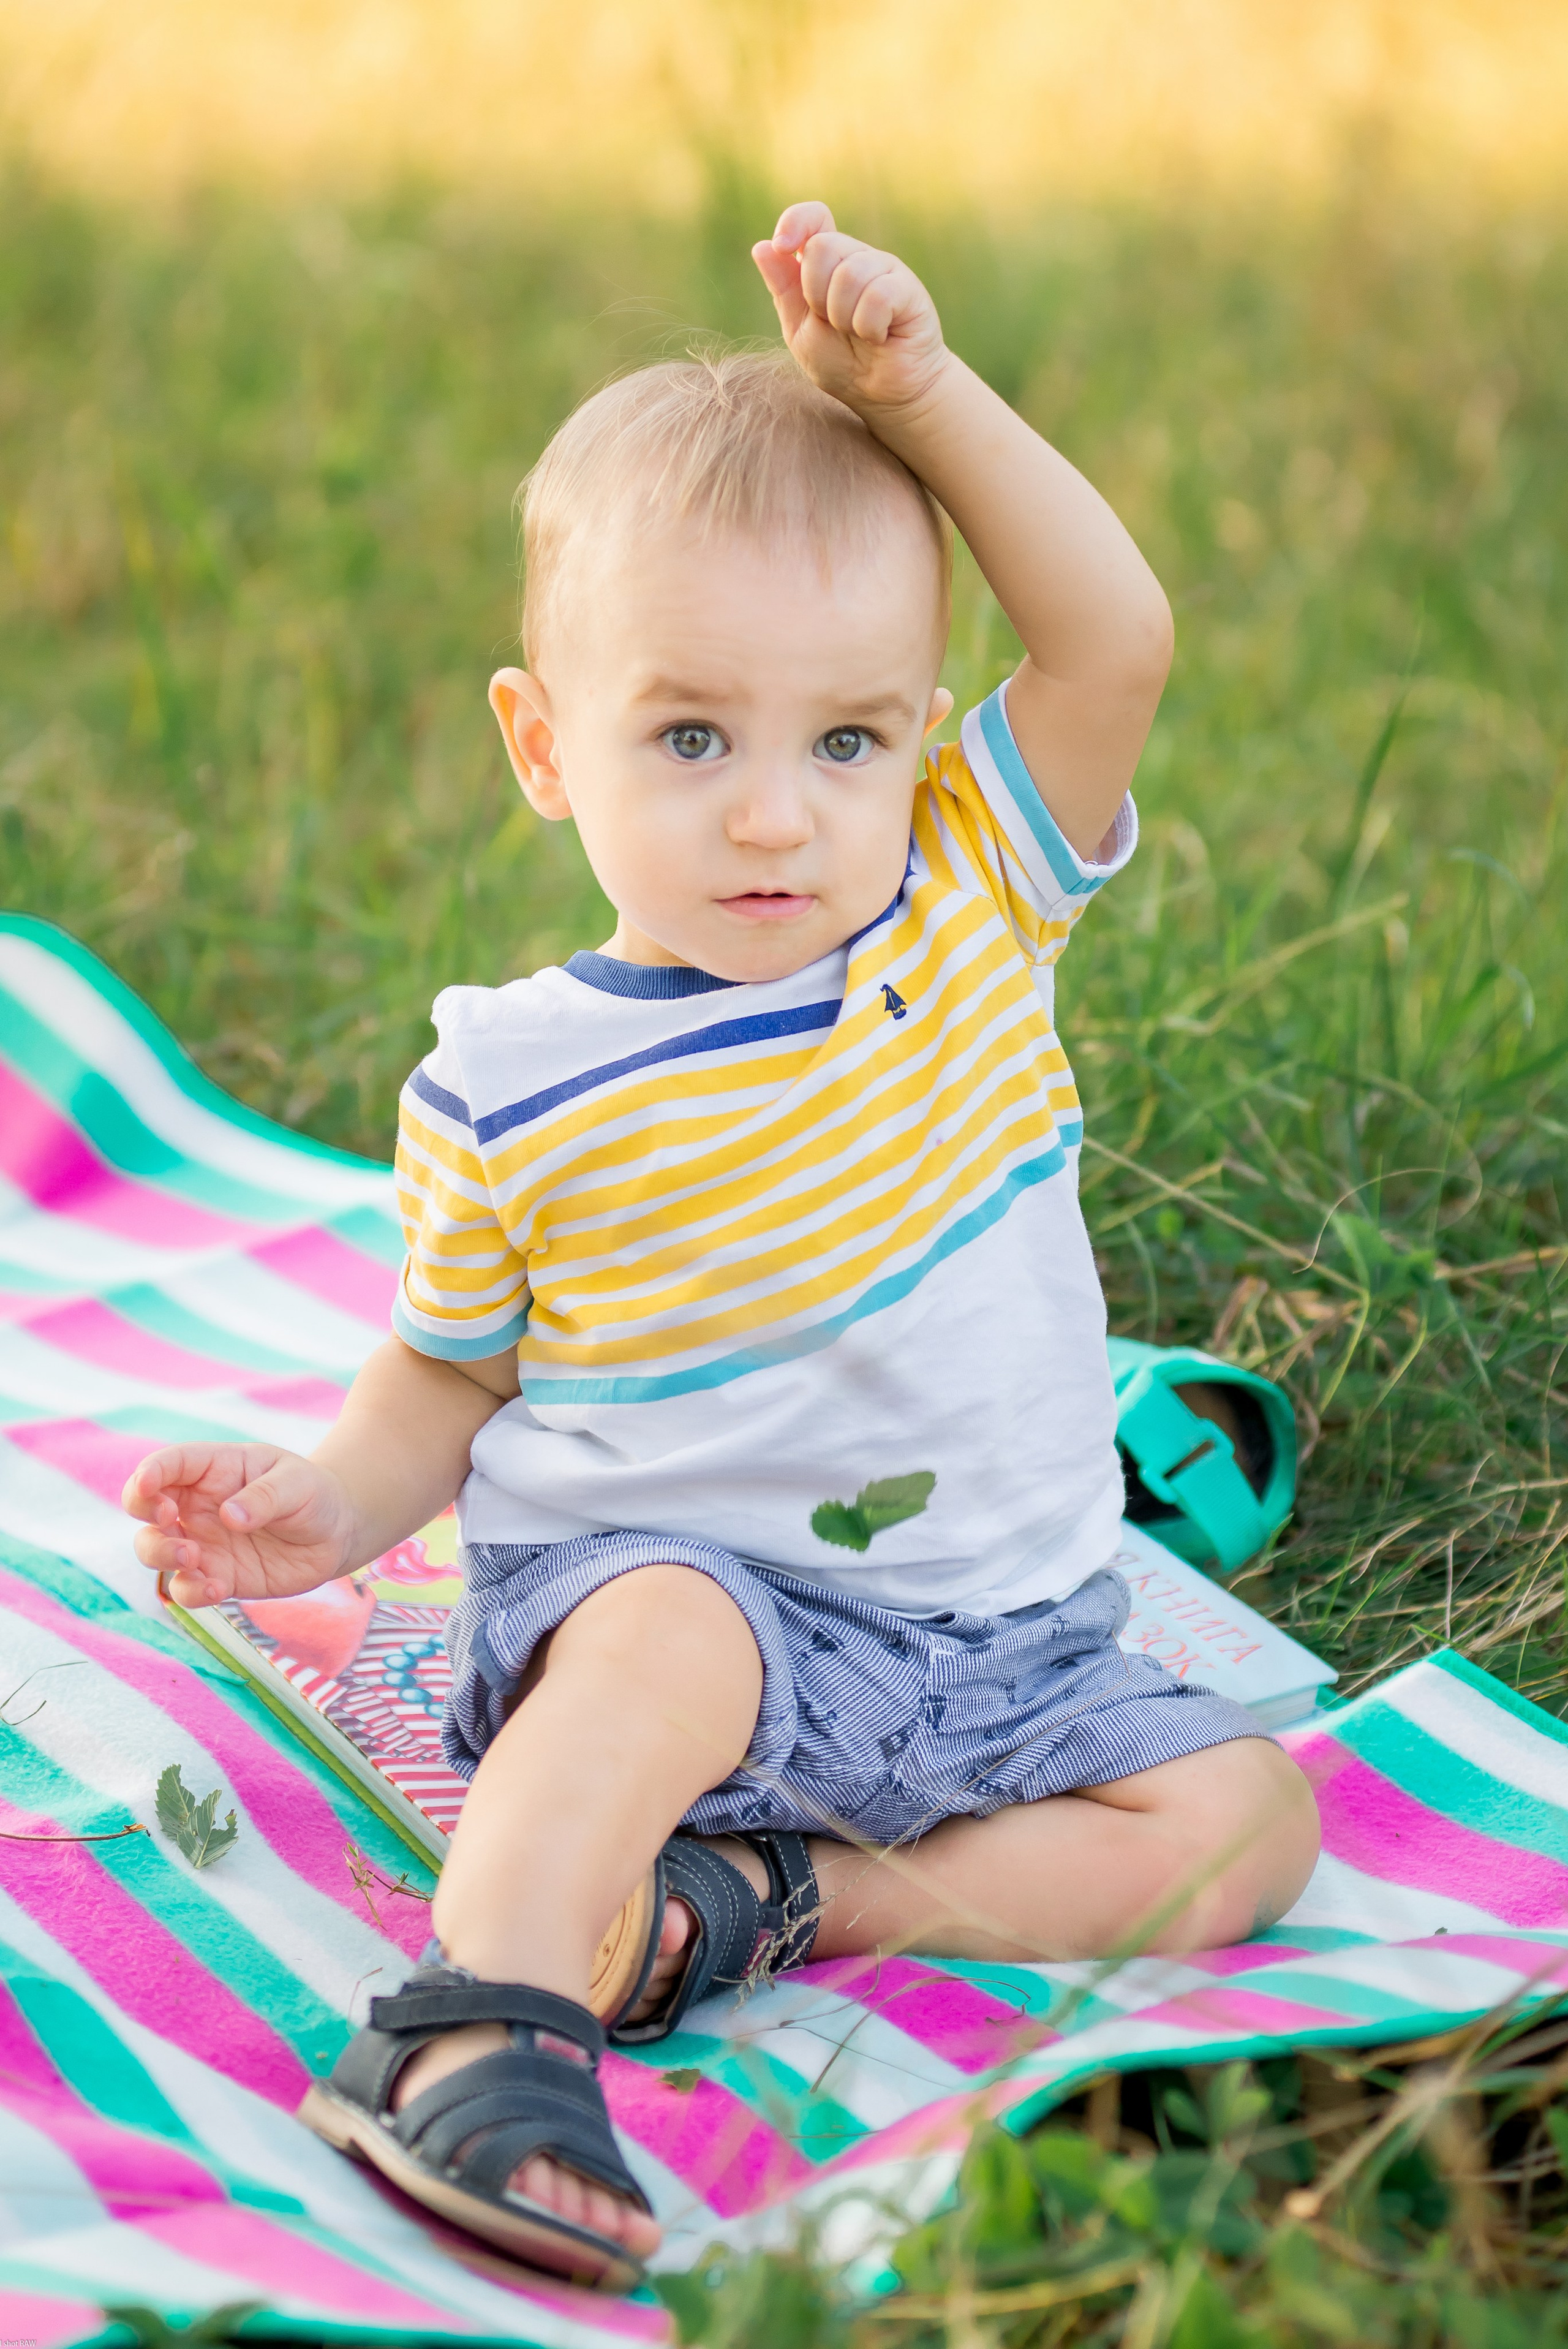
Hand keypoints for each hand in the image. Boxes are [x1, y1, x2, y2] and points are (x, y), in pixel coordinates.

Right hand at [123, 1442, 358, 1609]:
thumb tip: (229, 1517)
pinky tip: (218, 1589)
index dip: (149, 1473)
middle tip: (169, 1521)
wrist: (336, 1534)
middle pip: (145, 1506)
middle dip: (145, 1512)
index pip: (168, 1464)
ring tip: (192, 1558)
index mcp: (213, 1469)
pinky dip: (192, 1591)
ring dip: (160, 1554)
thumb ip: (265, 1496)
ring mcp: (202, 1542)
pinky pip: (187, 1588)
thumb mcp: (297, 1484)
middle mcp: (197, 1506)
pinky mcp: (215, 1576)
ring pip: (154, 1549)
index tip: (147, 1488)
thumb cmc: (313, 1494)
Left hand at [753, 201, 949, 422]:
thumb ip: (783, 289)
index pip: (814, 217)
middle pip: (823, 246)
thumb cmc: (843, 364)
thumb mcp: (800, 329)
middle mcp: (857, 258)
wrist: (882, 396)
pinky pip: (878, 294)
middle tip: (833, 324)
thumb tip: (762, 247)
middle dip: (816, 295)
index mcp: (829, 264)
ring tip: (857, 334)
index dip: (795, 222)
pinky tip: (879, 337)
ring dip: (843, 317)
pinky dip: (869, 325)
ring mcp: (885, 270)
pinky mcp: (908, 289)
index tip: (782, 247)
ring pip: (849, 273)